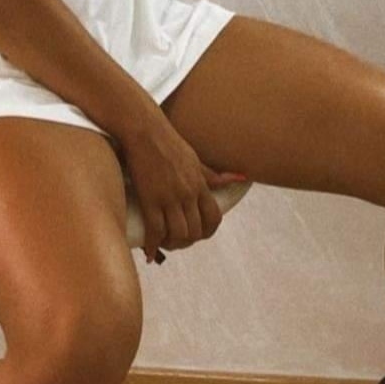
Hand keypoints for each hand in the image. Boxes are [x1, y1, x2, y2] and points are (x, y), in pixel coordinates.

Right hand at [122, 111, 249, 263]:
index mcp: (200, 184)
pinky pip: (155, 230)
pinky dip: (153, 246)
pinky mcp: (150, 199)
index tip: (199, 235)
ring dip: (171, 245)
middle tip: (176, 241)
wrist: (144, 130)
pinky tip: (149, 253)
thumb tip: (240, 178)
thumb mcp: (195, 159)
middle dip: (187, 241)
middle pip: (196, 231)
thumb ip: (213, 175)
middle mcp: (188, 193)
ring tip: (163, 244)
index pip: (214, 217)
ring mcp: (170, 197)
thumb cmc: (168, 142)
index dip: (208, 232)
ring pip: (178, 234)